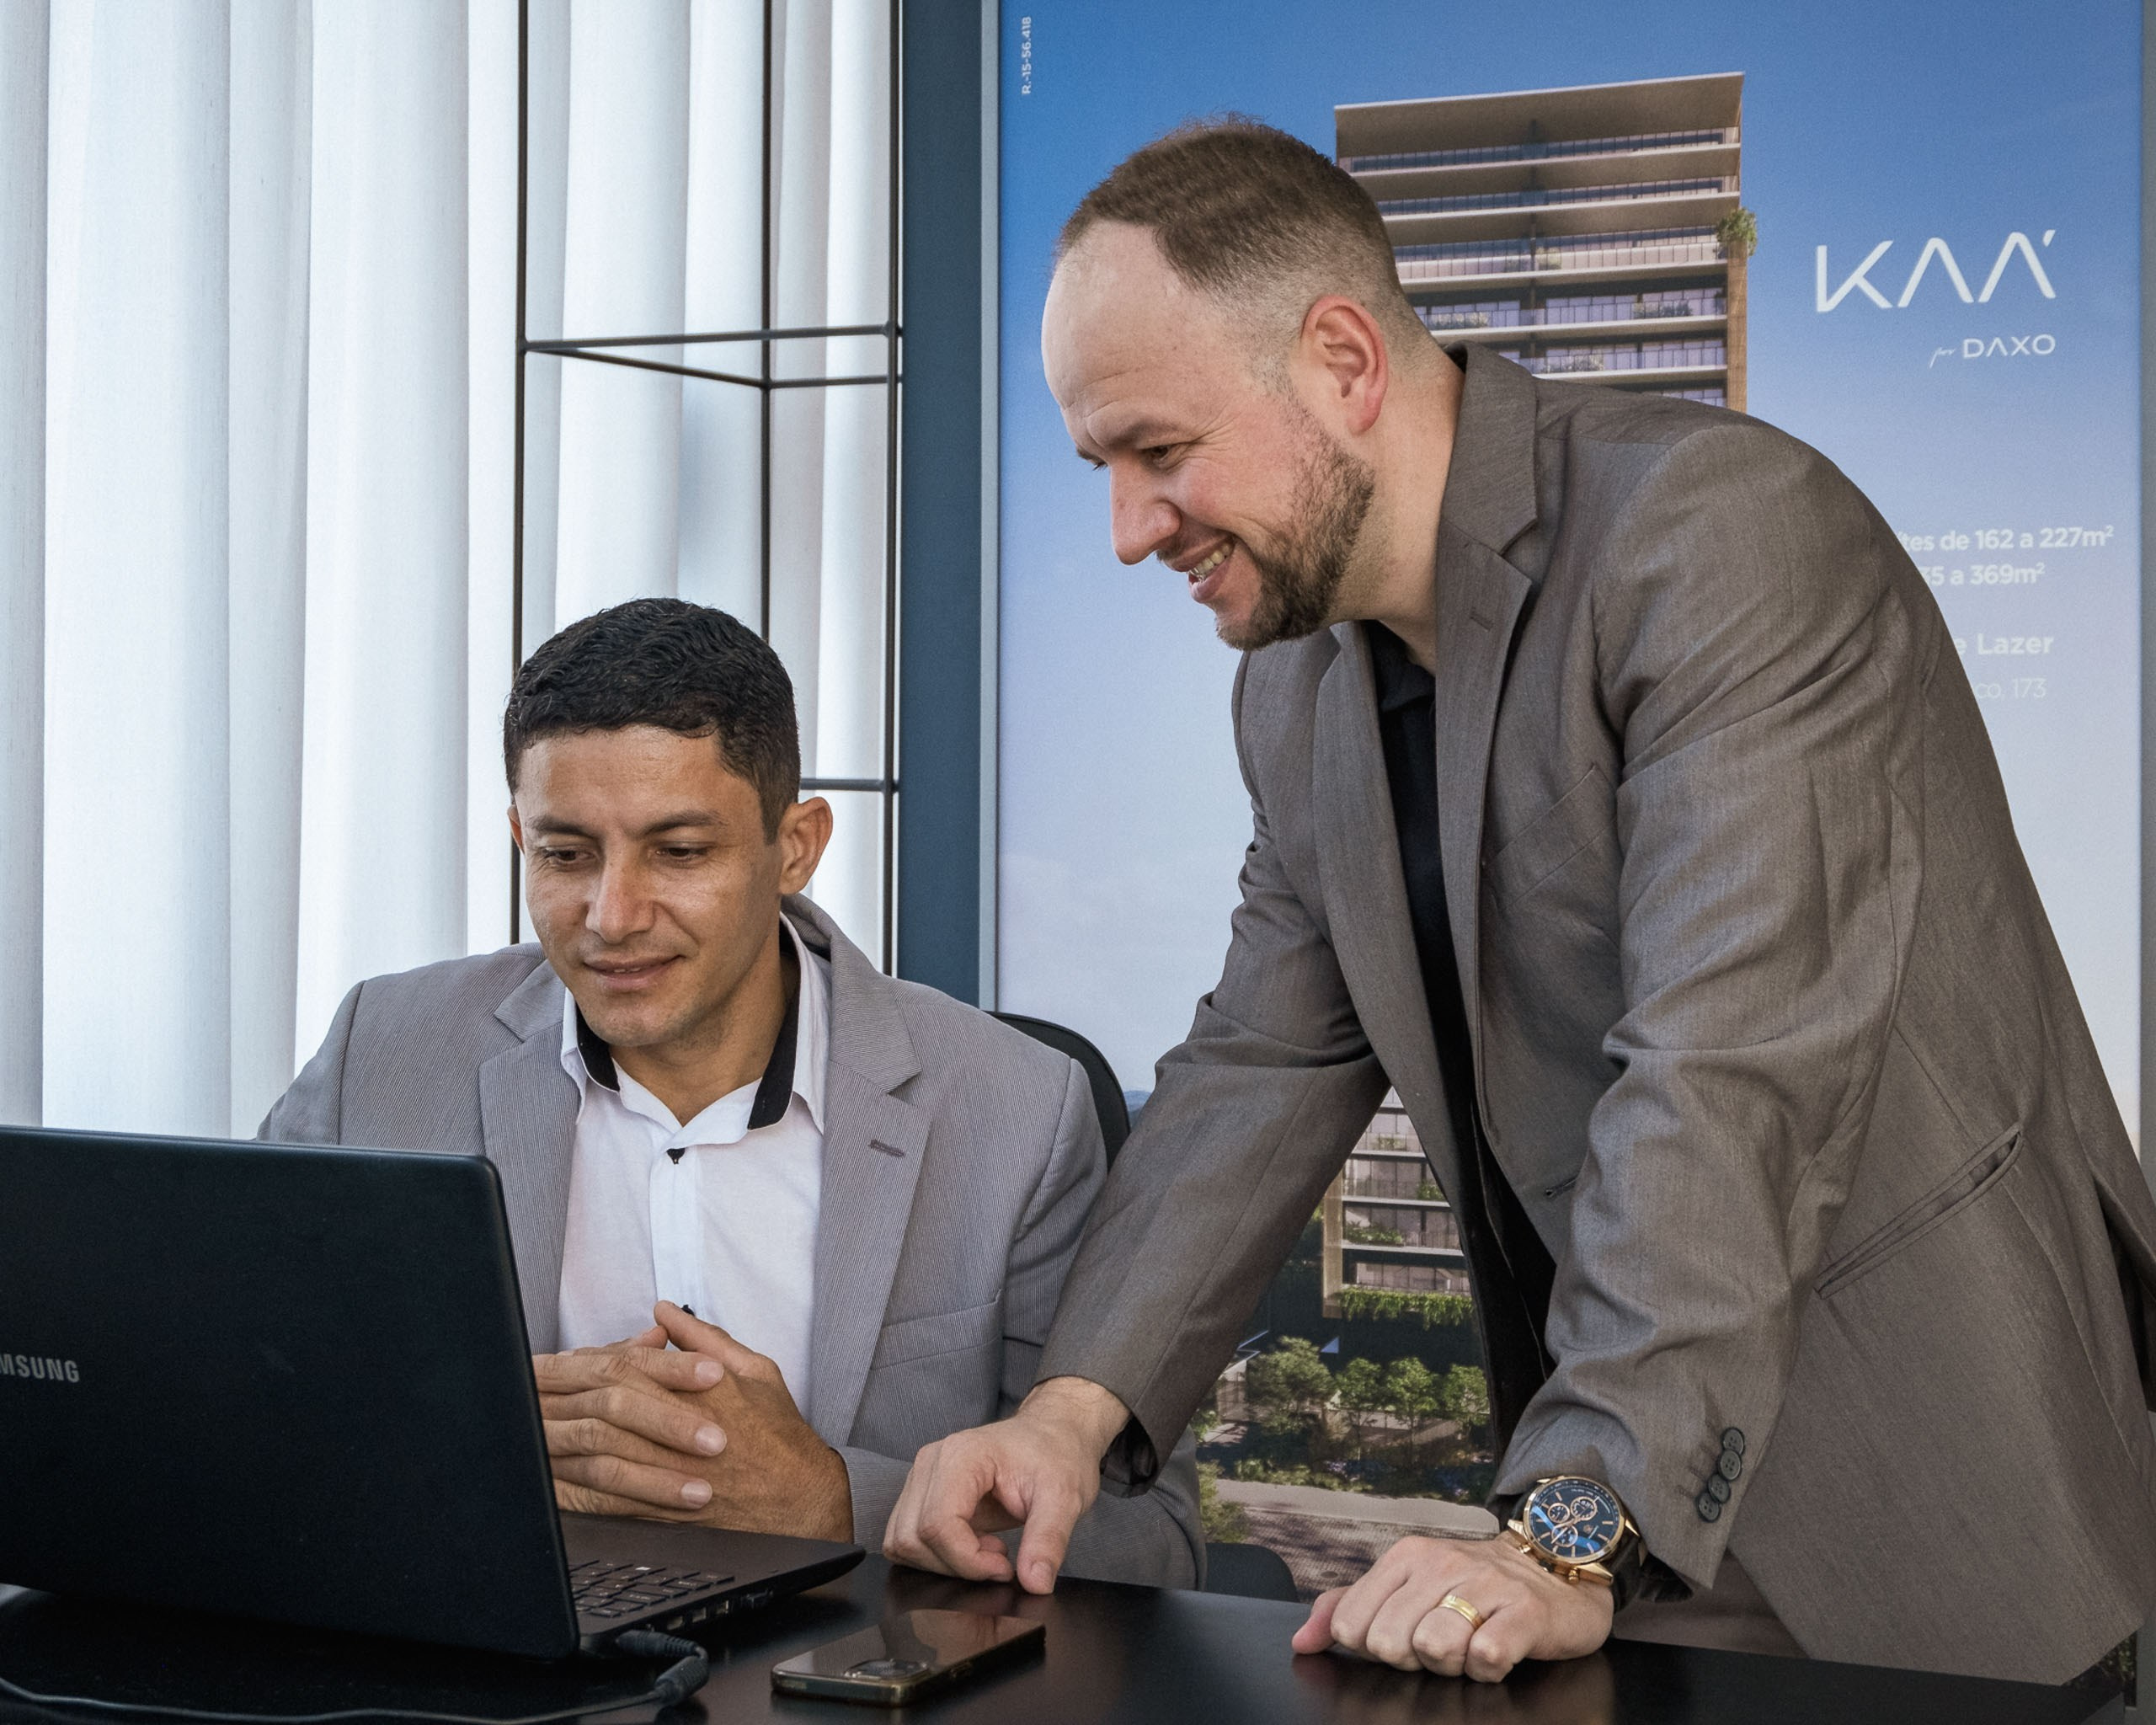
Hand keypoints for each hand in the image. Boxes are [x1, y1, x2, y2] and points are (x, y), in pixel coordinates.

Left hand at [533, 1303, 852, 1539]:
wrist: (800, 1502)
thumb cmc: (780, 1436)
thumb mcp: (754, 1371)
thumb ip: (706, 1339)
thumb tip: (667, 1311)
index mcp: (701, 1390)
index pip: (630, 1365)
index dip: (589, 1360)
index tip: (565, 1358)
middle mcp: (680, 1430)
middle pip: (604, 1406)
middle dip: (561, 1394)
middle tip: (531, 1385)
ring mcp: (669, 1473)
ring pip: (599, 1450)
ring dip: (559, 1436)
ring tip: (531, 1424)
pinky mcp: (661, 1511)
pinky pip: (607, 1500)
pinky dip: (574, 1488)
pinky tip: (551, 1478)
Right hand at [882, 1376, 1127, 1592]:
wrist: (1052, 1435)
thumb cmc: (1056, 1456)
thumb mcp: (1064, 1497)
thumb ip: (1048, 1540)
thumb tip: (1035, 1585)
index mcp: (960, 1456)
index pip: (938, 1525)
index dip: (968, 1561)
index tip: (1005, 1567)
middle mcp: (930, 1463)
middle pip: (913, 1537)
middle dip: (955, 1565)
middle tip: (1000, 1559)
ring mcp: (921, 1478)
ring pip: (903, 1542)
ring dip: (943, 1562)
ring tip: (987, 1549)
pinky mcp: (922, 1494)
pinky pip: (907, 1539)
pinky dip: (935, 1556)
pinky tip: (973, 1545)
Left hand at [1289, 1535, 1612, 1681]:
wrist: (1555, 1569)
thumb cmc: (1474, 1585)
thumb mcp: (1406, 1585)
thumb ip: (1348, 1606)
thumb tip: (1302, 1640)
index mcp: (1406, 1558)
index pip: (1353, 1623)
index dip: (1374, 1646)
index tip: (1404, 1634)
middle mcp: (1442, 1564)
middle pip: (1390, 1643)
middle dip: (1413, 1658)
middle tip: (1442, 1640)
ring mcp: (1485, 1585)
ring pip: (1435, 1649)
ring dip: (1452, 1663)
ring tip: (1471, 1643)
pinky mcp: (1525, 1612)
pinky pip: (1485, 1659)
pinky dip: (1488, 1668)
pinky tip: (1497, 1650)